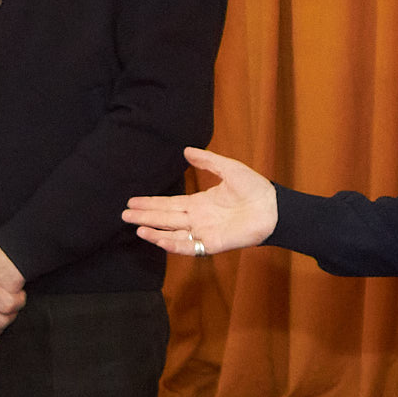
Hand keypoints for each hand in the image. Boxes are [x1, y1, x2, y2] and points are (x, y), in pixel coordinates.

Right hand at [124, 147, 278, 255]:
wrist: (273, 207)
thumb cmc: (255, 188)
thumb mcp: (229, 169)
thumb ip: (208, 161)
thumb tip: (186, 150)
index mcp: (200, 203)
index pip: (170, 203)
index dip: (151, 203)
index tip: (133, 201)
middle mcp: (198, 219)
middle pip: (165, 218)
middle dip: (144, 216)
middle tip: (124, 214)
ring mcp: (203, 232)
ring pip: (171, 232)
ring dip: (153, 230)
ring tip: (134, 225)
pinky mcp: (211, 243)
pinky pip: (187, 245)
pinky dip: (169, 242)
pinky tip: (155, 237)